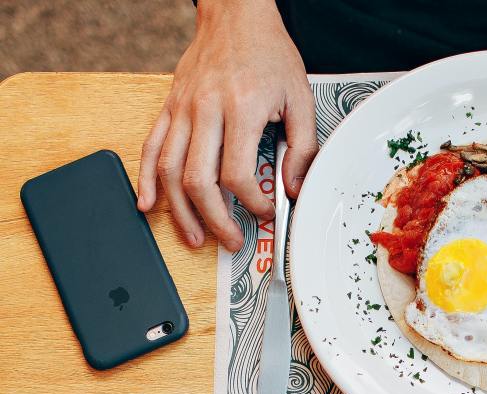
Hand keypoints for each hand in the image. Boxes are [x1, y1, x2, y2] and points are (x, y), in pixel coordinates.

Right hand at [137, 0, 316, 251]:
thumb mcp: (301, 98)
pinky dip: (146, 179)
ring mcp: (183, 109)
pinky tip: (148, 204)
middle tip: (232, 240)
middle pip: (200, 179)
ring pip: (171, 170)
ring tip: (195, 237)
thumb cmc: (269, 54)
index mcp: (242, 108)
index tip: (264, 212)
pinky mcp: (169, 106)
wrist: (236, 15)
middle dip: (215, 219)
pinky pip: (151, 147)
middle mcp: (206, 109)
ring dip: (181, 211)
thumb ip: (302, 147)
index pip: (238, 173)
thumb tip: (293, 188)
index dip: (252, 202)